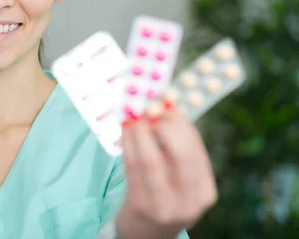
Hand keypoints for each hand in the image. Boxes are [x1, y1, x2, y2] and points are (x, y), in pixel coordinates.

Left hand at [115, 103, 216, 238]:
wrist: (147, 234)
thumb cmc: (164, 197)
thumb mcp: (180, 179)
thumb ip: (177, 148)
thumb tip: (166, 107)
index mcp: (204, 191)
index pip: (196, 151)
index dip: (181, 124)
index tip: (167, 103)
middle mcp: (189, 202)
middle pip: (180, 155)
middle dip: (164, 126)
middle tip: (150, 107)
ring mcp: (164, 206)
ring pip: (152, 160)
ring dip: (140, 132)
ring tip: (133, 115)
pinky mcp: (140, 205)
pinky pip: (133, 168)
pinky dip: (128, 144)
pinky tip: (125, 131)